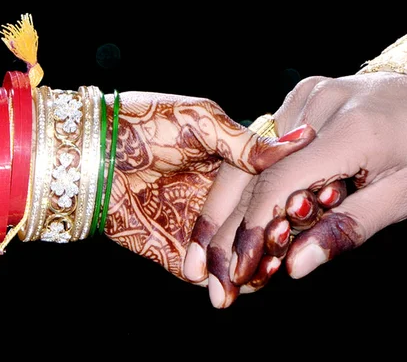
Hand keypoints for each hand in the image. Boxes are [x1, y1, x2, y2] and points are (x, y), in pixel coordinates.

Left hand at [102, 91, 314, 281]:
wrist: (90, 149)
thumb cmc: (145, 122)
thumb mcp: (203, 121)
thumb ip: (249, 141)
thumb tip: (304, 137)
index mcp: (233, 165)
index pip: (274, 190)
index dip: (294, 200)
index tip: (317, 206)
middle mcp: (221, 200)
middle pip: (262, 228)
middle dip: (281, 239)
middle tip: (294, 244)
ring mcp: (201, 229)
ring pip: (240, 256)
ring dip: (259, 266)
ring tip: (271, 269)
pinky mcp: (177, 252)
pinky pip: (209, 274)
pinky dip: (227, 282)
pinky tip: (240, 284)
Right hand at [196, 71, 406, 307]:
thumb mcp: (405, 198)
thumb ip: (347, 229)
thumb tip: (295, 266)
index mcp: (351, 128)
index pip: (280, 182)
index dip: (253, 231)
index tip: (239, 272)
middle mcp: (319, 103)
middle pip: (250, 169)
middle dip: (225, 226)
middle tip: (207, 274)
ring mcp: (308, 95)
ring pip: (251, 158)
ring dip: (232, 209)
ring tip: (213, 254)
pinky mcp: (304, 99)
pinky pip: (266, 147)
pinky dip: (253, 185)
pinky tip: (241, 218)